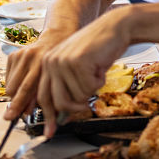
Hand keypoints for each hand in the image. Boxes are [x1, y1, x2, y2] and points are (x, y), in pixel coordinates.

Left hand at [4, 12, 130, 135]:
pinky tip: (100, 66)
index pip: (43, 98)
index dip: (49, 117)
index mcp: (47, 63)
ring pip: (77, 97)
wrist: (115, 27)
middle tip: (88, 100)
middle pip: (59, 102)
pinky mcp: (77, 62)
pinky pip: (89, 88)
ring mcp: (62, 61)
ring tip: (95, 71)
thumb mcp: (77, 69)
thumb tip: (61, 118)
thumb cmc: (99, 49)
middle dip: (76, 107)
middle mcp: (50, 61)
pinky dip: (99, 81)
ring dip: (92, 89)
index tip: (51, 131)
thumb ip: (66, 89)